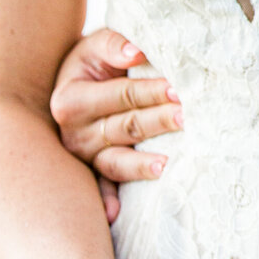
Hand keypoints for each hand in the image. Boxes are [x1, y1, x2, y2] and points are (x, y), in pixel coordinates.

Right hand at [50, 27, 180, 221]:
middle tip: (187, 116)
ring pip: (118, 160)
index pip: (121, 95)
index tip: (178, 88)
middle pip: (125, 127)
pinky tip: (115, 215)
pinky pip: (101, 188)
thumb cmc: (92, 62)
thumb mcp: (96, 45)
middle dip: (158, 121)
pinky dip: (107, 200)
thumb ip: (115, 44)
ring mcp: (83, 157)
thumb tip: (136, 52)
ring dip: (142, 164)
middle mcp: (73, 133)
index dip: (151, 91)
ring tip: (166, 163)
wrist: (74, 85)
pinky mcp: (91, 173)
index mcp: (71, 99)